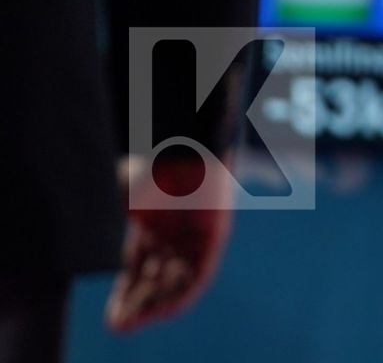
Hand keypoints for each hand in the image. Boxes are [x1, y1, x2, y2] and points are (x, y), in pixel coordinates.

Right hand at [106, 154, 233, 332]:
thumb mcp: (120, 197)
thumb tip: (80, 245)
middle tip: (119, 326)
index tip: (113, 317)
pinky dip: (183, 292)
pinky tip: (164, 311)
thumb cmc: (150, 164)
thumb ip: (105, 220)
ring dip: (157, 303)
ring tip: (135, 322)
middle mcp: (174, 232)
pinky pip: (201, 272)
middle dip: (138, 303)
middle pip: (156, 277)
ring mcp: (195, 234)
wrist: (185, 143)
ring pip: (177, 279)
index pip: (138, 267)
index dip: (125, 292)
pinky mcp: (215, 233)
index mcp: (151, 222)